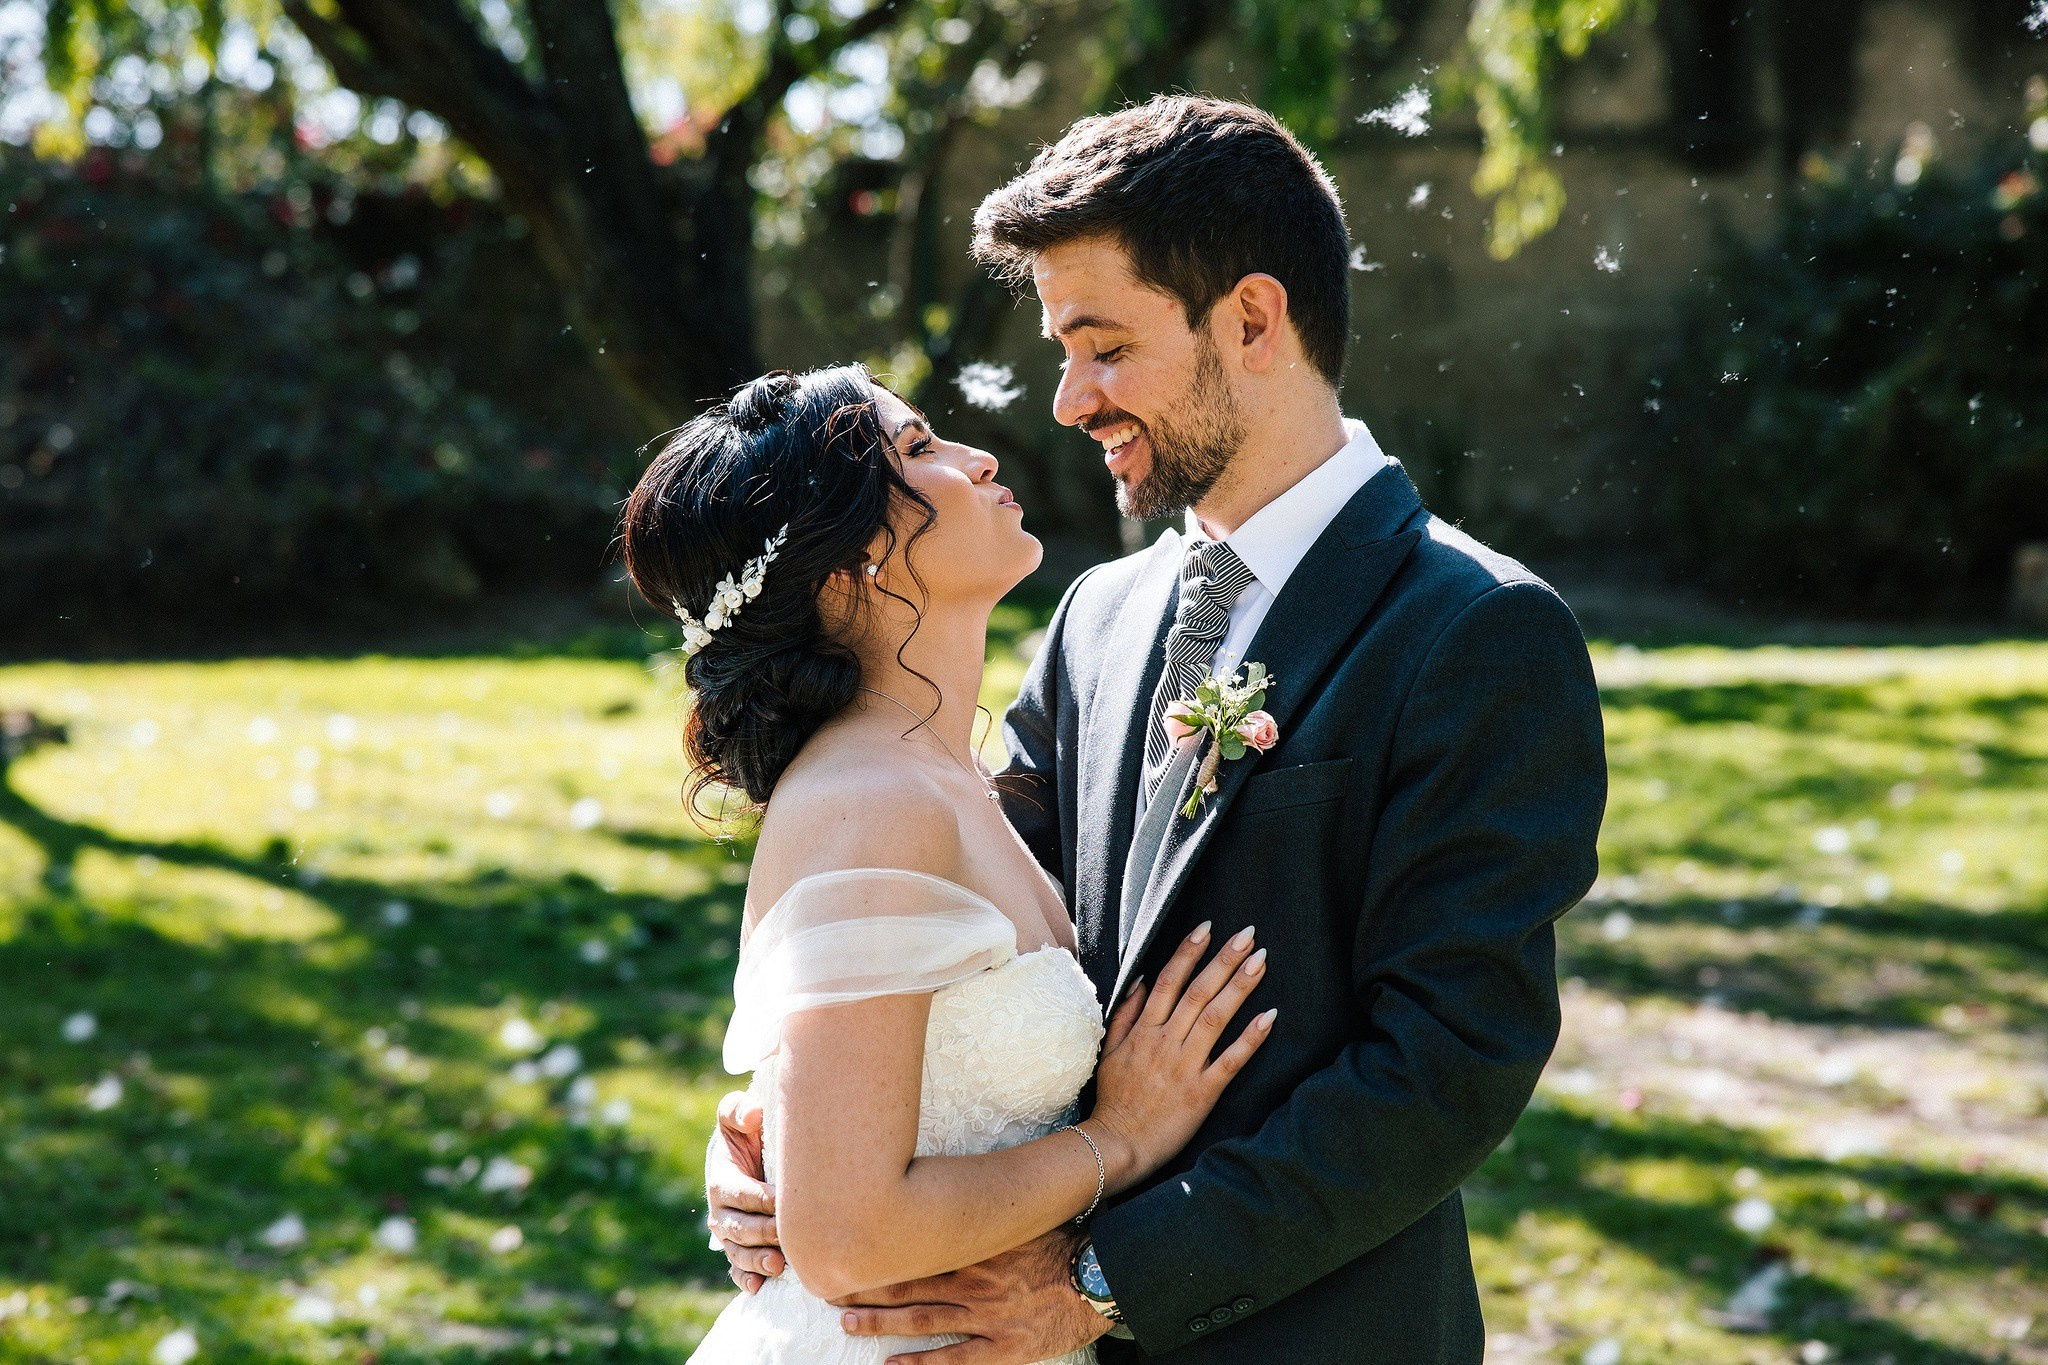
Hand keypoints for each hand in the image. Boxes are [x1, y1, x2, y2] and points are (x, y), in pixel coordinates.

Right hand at [706, 1089, 783, 1292]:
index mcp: (722, 1181)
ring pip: (739, 1252)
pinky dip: (746, 1279)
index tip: (783, 1200)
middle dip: (763, 1233)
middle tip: (786, 1237)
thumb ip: (739, 1110)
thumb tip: (752, 1114)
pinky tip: (760, 1287)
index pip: (740, 1194)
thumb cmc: (748, 1132)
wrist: (750, 1154)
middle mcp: (722, 1212)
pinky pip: (738, 1269)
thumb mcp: (740, 1115)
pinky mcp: (740, 1249)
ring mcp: (730, 1234)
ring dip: (757, 1261)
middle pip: (740, 1228)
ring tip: (778, 1265)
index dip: (760, 1199)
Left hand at [837, 1225, 1106, 1364]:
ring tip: (847, 1323)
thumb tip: (946, 1186)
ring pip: (923, 1320)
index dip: (877, 1247)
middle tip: (827, 1287)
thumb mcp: (1020, 1214)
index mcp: (975, 1245)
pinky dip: (921, 1363)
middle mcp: (974, 1281)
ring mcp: (987, 1317)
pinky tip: (891, 1364)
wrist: (1103, 1277)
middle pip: (908, 1283)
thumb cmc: (1063, 1241)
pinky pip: (955, 1360)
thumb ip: (983, 1208)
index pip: (913, 1245)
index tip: (843, 1243)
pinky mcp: (1004, 1348)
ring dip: (881, 1322)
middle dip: (866, 1286)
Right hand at [1085, 921, 1274, 1188]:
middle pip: (1198, 992)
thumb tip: (1140, 980)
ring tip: (1261, 961)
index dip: (1188, 952)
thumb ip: (1125, 1015)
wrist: (1117, 1145)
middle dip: (1223, 959)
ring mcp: (1185, 1066)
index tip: (1207, 928)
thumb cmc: (1113, 1100)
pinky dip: (1251, 1038)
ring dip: (1240, 987)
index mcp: (1144, 1031)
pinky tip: (1270, 1016)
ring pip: (1216, 1018)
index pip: (1168, 981)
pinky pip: (1231, 1060)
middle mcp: (1166, 1042)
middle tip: (1247, 934)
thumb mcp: (1110, 1052)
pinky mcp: (1203, 1092)